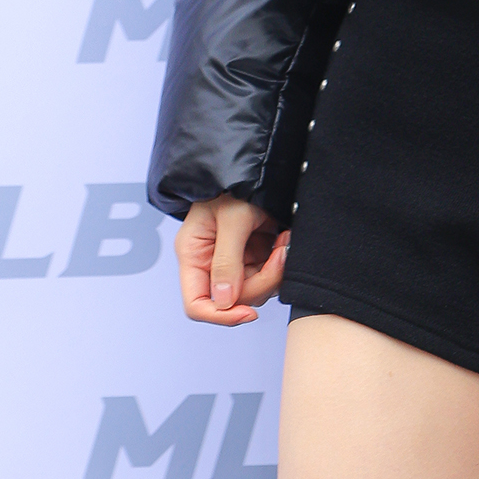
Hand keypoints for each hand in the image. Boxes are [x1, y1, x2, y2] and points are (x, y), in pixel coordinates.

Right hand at [176, 193, 288, 325]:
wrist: (259, 163)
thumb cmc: (234, 183)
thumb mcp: (232, 217)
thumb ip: (227, 260)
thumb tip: (225, 302)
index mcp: (193, 254)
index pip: (197, 303)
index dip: (221, 315)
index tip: (248, 313)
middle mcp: (210, 262)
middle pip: (233, 299)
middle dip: (261, 281)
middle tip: (279, 253)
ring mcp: (233, 259)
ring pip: (254, 289)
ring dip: (274, 270)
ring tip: (284, 240)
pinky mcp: (253, 253)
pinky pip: (267, 273)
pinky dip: (279, 261)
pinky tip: (284, 239)